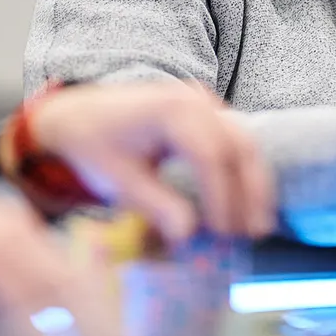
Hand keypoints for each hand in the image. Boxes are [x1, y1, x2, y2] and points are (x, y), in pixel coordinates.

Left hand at [23, 81, 275, 243]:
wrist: (80, 116)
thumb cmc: (95, 146)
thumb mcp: (119, 181)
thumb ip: (156, 207)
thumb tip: (188, 236)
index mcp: (170, 111)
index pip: (210, 156)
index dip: (222, 197)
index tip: (223, 232)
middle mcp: (194, 100)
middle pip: (239, 144)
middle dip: (251, 190)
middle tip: (255, 232)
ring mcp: (203, 103)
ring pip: (244, 141)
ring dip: (254, 182)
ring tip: (256, 224)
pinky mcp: (206, 113)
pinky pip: (235, 140)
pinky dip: (243, 171)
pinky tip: (245, 203)